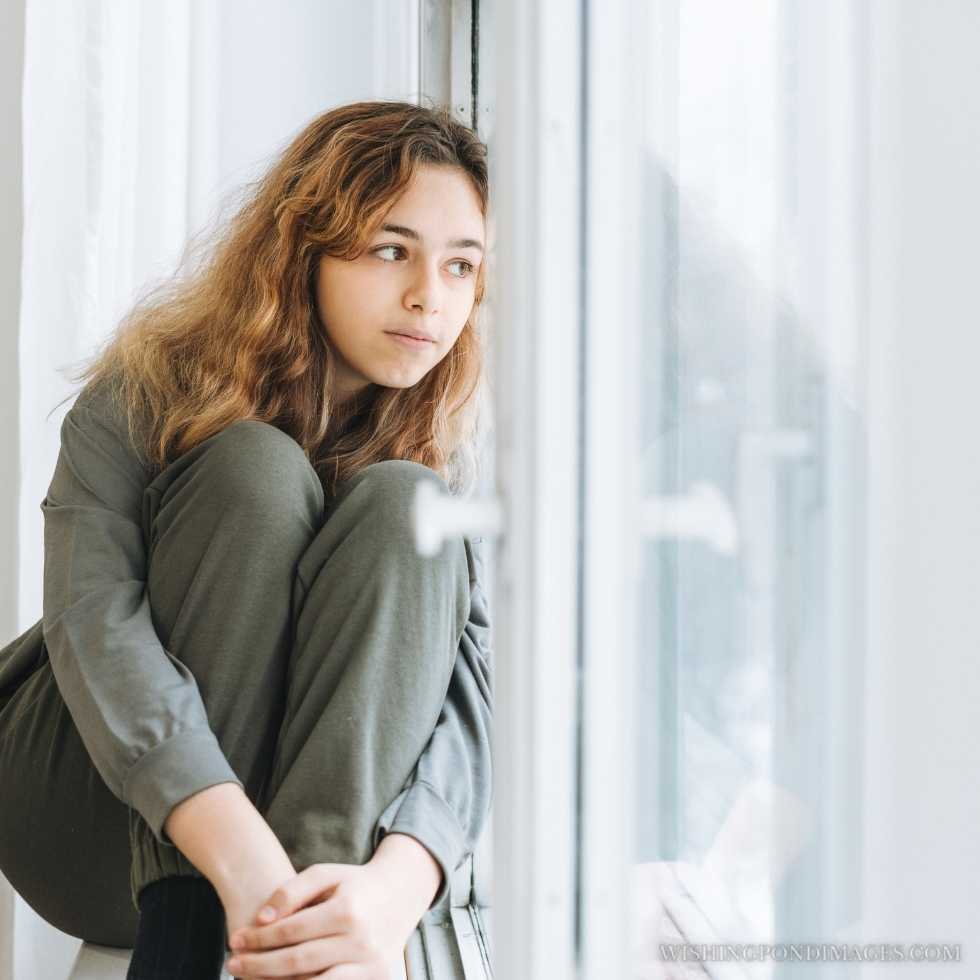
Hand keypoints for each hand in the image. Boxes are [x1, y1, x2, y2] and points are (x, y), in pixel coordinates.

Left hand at [223, 860, 422, 978]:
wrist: (400, 895)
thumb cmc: (354, 884)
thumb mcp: (326, 874)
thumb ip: (292, 891)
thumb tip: (262, 919)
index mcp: (348, 910)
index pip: (293, 930)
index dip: (260, 938)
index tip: (236, 940)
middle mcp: (361, 941)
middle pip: (298, 962)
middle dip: (260, 965)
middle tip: (232, 963)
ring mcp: (370, 966)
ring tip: (250, 977)